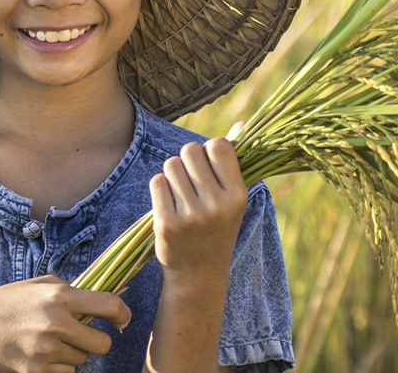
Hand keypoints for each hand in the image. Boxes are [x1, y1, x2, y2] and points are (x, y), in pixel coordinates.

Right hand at [0, 275, 131, 372]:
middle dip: (96, 341)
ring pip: (82, 360)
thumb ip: (72, 290)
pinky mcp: (36, 371)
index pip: (109, 305)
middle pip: (102, 344)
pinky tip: (42, 356)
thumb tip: (108, 297)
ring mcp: (45, 350)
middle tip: (81, 336)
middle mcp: (54, 323)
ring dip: (73, 354)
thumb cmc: (9, 303)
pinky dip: (59, 367)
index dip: (123, 314)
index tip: (121, 319)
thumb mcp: (40, 285)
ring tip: (49, 342)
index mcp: (59, 297)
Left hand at [150, 134, 248, 279]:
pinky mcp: (166, 223)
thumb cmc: (218, 227)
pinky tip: (169, 204)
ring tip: (181, 194)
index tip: (209, 167)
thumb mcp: (234, 198)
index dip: (209, 151)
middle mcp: (216, 204)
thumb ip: (234, 161)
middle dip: (187, 160)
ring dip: (172, 174)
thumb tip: (240, 123)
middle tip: (192, 181)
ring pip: (171, 165)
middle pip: (190, 150)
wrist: (199, 273)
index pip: (218, 145)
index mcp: (238, 195)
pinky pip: (157, 182)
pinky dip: (160, 188)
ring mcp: (190, 215)